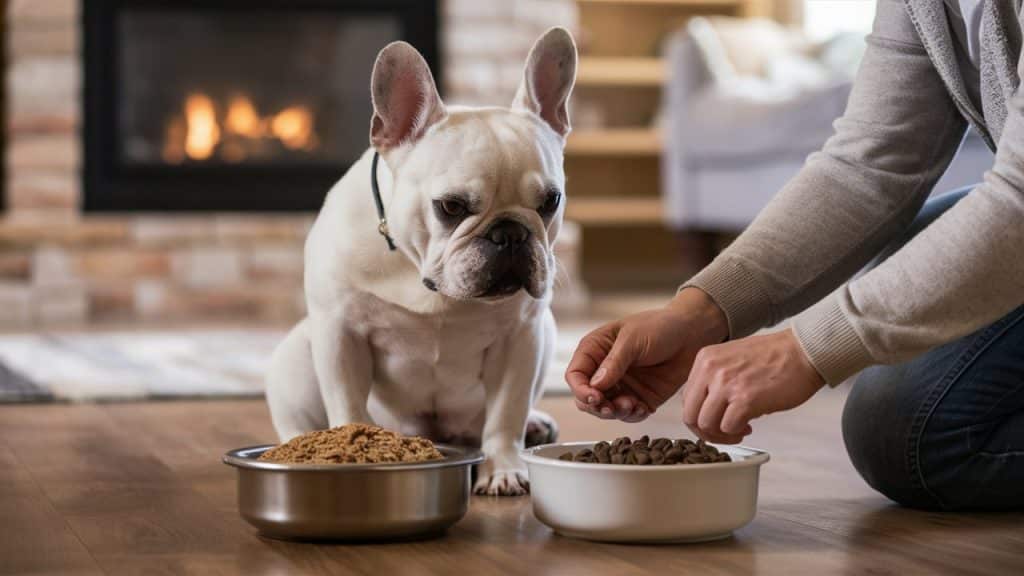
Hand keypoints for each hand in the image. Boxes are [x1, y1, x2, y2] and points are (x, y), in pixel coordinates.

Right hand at [565, 288, 727, 421]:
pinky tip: (641, 407)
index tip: (594, 396)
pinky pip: (628, 414)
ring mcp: (622, 386)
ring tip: (631, 404)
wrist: (693, 334)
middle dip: (596, 406)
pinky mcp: (639, 398)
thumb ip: (614, 362)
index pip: (575, 375)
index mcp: (596, 349)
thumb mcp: (633, 339)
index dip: (580, 389)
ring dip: (615, 412)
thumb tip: (596, 385)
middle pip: (585, 397)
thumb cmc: (661, 326)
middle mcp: (604, 370)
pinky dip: (631, 415)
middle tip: (610, 407)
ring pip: (605, 409)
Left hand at [683, 329, 824, 443]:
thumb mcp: (731, 359)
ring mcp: (727, 384)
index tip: (715, 420)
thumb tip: (707, 407)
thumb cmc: (775, 357)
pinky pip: (728, 428)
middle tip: (722, 433)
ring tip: (738, 430)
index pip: (687, 398)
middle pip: (690, 415)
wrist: (804, 351)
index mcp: (705, 360)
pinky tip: (749, 427)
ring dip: (721, 435)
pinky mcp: (746, 399)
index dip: (699, 416)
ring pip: (706, 424)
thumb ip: (714, 379)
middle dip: (705, 431)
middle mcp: (711, 370)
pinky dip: (736, 433)